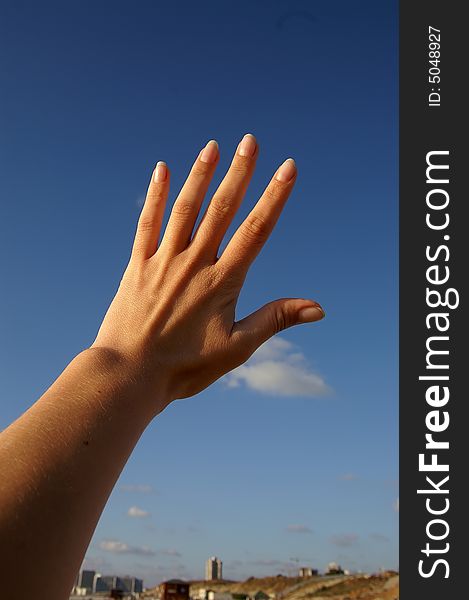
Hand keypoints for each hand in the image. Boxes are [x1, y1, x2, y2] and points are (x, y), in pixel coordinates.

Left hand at [91, 134, 323, 404]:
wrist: (130, 375)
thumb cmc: (185, 367)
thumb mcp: (237, 348)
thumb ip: (275, 319)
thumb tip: (318, 308)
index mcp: (223, 282)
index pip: (256, 230)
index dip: (275, 196)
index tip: (288, 168)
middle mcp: (194, 263)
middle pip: (222, 209)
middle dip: (239, 172)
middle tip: (251, 140)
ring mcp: (163, 261)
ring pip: (186, 209)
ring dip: (201, 175)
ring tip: (213, 146)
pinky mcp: (138, 265)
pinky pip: (147, 223)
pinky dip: (156, 196)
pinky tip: (162, 169)